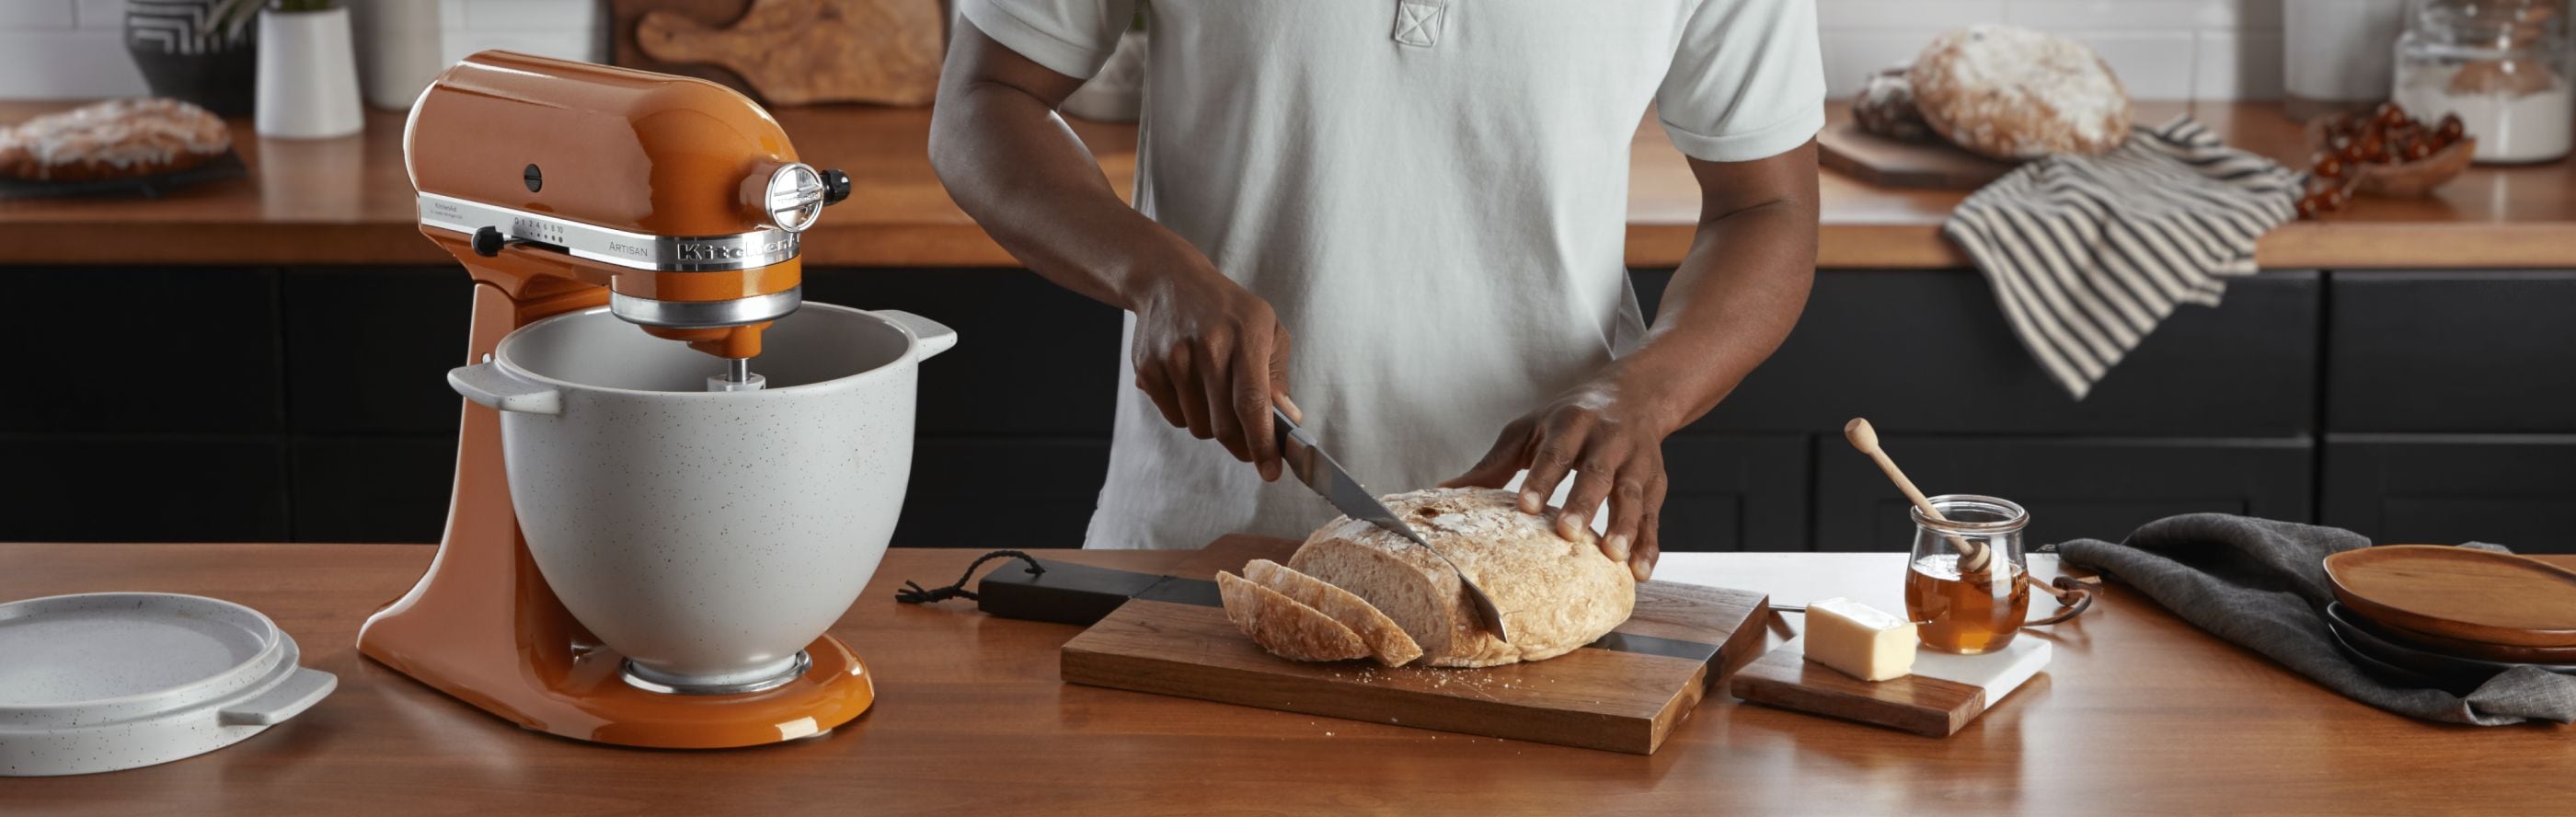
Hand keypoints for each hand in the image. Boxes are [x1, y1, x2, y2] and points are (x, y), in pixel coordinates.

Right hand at [1129, 261, 1296, 480]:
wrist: (1170, 282)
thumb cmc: (1228, 310)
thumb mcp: (1267, 329)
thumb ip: (1277, 377)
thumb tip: (1287, 421)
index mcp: (1244, 336)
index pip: (1252, 402)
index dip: (1262, 443)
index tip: (1271, 471)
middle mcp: (1207, 348)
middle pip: (1224, 425)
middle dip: (1241, 443)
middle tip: (1250, 442)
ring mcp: (1173, 359)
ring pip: (1198, 427)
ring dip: (1212, 424)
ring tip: (1214, 392)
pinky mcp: (1148, 369)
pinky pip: (1174, 417)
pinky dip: (1187, 412)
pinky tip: (1190, 383)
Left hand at [1442, 376, 1668, 581]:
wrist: (1634, 395)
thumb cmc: (1570, 418)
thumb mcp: (1530, 430)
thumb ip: (1493, 465)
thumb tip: (1442, 491)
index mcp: (1571, 423)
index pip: (1555, 452)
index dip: (1541, 478)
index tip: (1525, 506)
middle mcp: (1607, 439)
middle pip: (1597, 472)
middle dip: (1584, 502)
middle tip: (1568, 533)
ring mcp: (1636, 461)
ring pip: (1632, 494)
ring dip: (1625, 525)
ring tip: (1612, 556)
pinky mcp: (1656, 483)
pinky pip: (1654, 516)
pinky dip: (1650, 544)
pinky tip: (1639, 571)